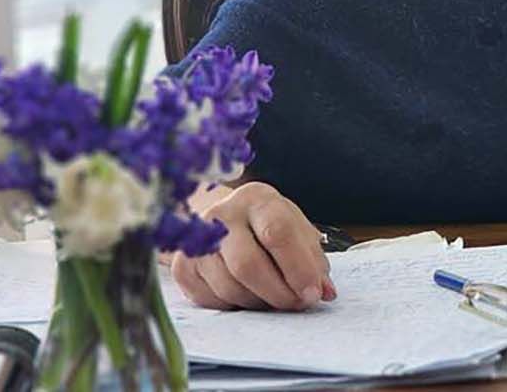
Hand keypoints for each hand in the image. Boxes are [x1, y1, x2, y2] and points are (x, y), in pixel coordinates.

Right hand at [169, 182, 337, 310]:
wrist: (226, 223)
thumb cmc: (269, 228)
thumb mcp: (298, 234)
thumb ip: (313, 261)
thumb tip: (324, 292)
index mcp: (257, 199)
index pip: (277, 233)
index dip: (298, 269)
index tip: (312, 293)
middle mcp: (221, 215)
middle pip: (248, 264)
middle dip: (278, 293)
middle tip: (297, 304)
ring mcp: (196, 241)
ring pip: (229, 286)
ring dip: (259, 302)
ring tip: (274, 298)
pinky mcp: (182, 267)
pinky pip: (212, 300)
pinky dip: (236, 306)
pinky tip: (248, 295)